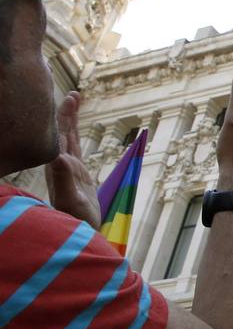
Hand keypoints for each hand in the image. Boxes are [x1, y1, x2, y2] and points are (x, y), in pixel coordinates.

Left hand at [43, 91, 101, 227]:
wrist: (78, 234)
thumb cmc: (74, 221)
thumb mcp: (70, 200)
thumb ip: (63, 179)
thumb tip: (58, 155)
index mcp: (58, 166)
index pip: (59, 135)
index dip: (63, 116)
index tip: (70, 97)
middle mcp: (60, 165)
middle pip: (61, 133)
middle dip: (66, 113)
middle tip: (74, 94)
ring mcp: (68, 170)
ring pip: (68, 139)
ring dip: (70, 121)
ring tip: (75, 104)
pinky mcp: (77, 176)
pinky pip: (75, 149)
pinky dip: (76, 136)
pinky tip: (76, 132)